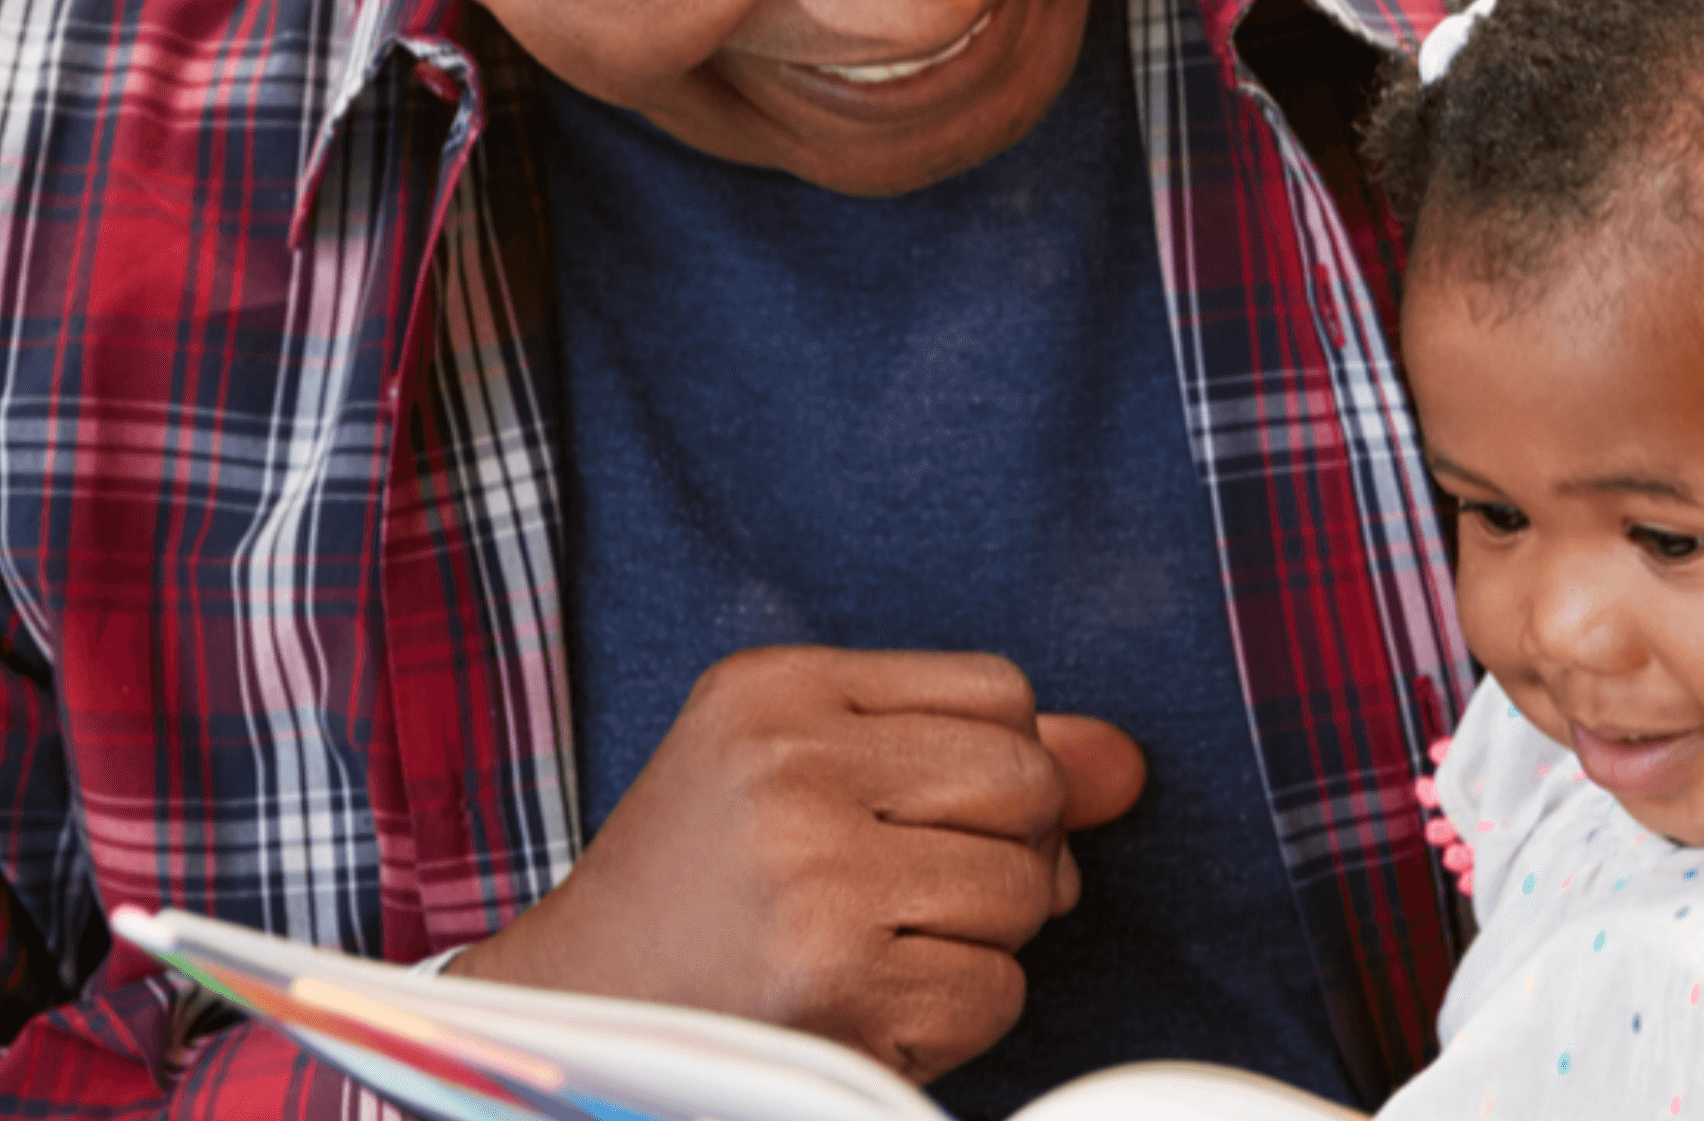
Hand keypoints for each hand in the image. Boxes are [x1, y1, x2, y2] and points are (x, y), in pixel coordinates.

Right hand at [450, 646, 1147, 1082]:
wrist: (577, 1013)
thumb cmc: (709, 886)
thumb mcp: (807, 768)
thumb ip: (972, 747)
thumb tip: (1127, 764)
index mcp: (777, 689)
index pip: (1002, 692)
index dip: (997, 768)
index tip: (922, 815)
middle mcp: (789, 770)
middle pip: (1029, 784)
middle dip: (1009, 849)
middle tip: (911, 890)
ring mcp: (812, 878)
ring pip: (1028, 892)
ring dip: (981, 938)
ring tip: (876, 945)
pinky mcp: (835, 986)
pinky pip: (998, 990)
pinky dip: (956, 1014)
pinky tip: (869, 1003)